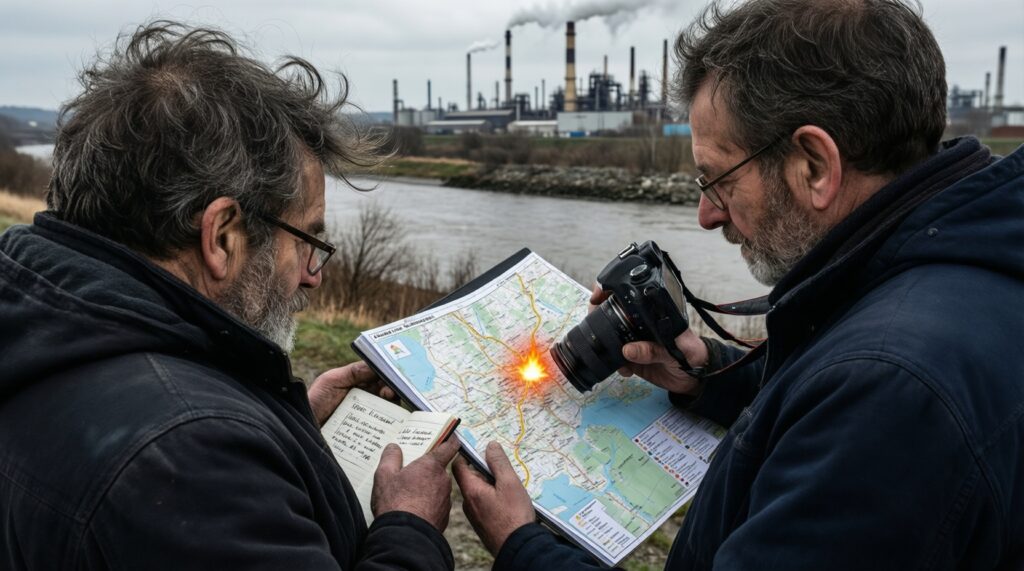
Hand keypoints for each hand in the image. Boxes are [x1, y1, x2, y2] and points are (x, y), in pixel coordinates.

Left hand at [307, 361, 396, 425]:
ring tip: (388, 403)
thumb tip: (376, 366)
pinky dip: (389, 424)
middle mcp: (365, 400)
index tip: (392, 377)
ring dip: (393, 406)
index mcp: (358, 385)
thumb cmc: (314, 401)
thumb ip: (352, 371)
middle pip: (387, 393)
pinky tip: (392, 422)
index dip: (388, 375)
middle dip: (392, 390)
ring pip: (388, 410)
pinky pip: (381, 428)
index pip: (379, 377)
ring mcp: (366, 417)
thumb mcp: (330, 380)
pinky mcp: (366, 433)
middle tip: (388, 392)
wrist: (304, 428)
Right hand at [371, 436, 460, 531]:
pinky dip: (428, 504)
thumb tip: (394, 447)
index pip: (449, 446)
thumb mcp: (384, 475)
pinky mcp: (444, 516)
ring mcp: (446, 499)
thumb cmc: (395, 503)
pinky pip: (436, 504)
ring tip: (409, 494)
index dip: (450, 439)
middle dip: (427, 469)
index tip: (450, 436)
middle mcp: (443, 480)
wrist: (406, 536)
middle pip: (438, 469)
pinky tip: (414, 509)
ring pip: (437, 487)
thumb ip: (390, 457)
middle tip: (411, 471)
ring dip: (427, 488)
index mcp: (431, 466)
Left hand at [453, 441, 535, 554]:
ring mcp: (474, 514)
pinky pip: (484, 502)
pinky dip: (493, 496)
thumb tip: (490, 446)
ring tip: (508, 481)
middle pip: (471, 477)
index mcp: (471, 490)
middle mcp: (468, 502)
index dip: (468, 453)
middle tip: (501, 463)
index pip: (459, 465)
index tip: (480, 446)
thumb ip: (499, 463)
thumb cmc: (514, 515)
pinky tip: (508, 498)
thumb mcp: (509, 483)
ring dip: (490, 483)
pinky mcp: (482, 523)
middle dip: (484, 468)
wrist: (516, 547)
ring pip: (479, 490)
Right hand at [589, 283, 705, 395]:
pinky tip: (626, 370)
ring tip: (606, 351)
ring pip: (612, 335)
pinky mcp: (633, 359)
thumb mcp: (677, 351)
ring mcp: (636, 340)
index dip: (613, 293)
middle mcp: (642, 324)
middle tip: (593, 322)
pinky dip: (616, 364)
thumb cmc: (693, 356)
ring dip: (605, 343)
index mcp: (654, 314)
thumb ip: (655, 350)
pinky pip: (617, 358)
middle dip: (600, 316)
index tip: (598, 297)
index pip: (631, 298)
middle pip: (615, 313)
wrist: (696, 380)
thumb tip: (627, 350)